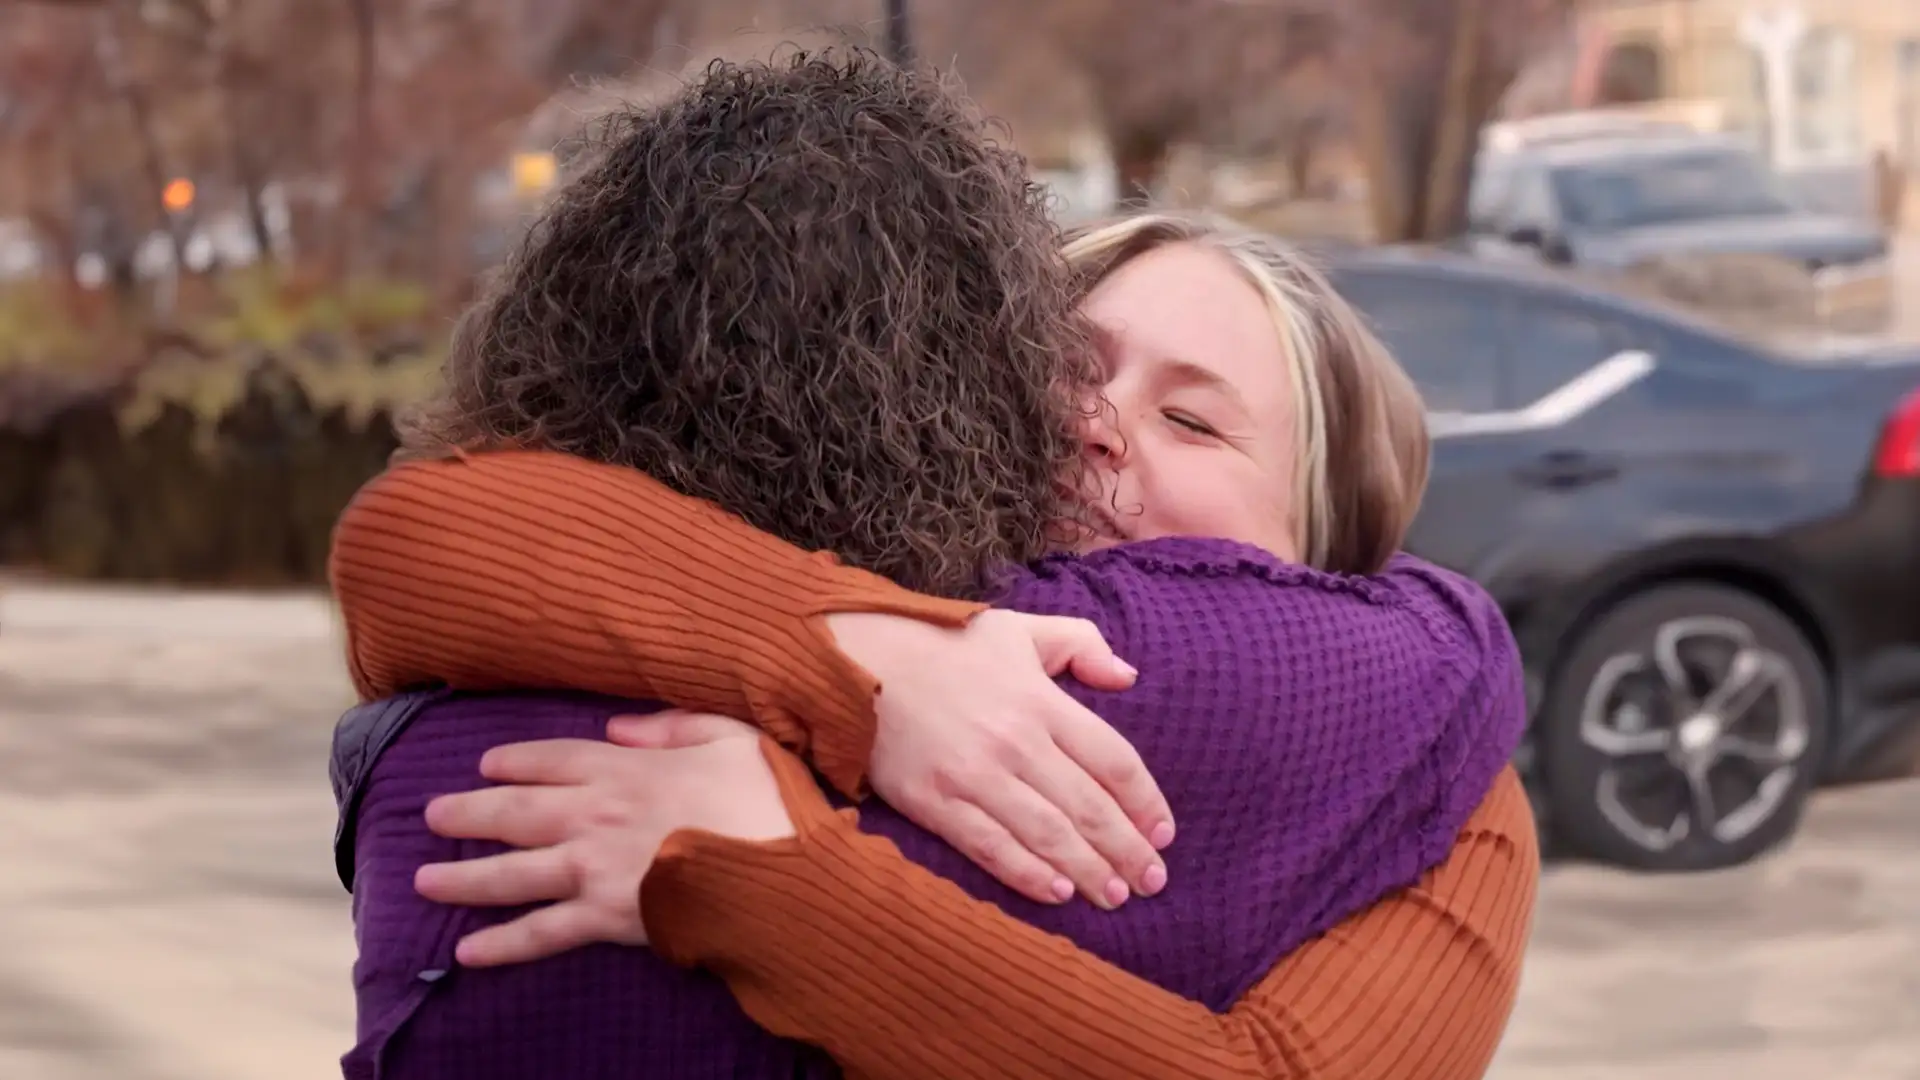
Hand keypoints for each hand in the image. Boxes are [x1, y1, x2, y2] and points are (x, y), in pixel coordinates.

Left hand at [413, 714, 789, 966]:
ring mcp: (595, 869)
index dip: (513, 761)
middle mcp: (595, 815)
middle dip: (467, 814)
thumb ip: (674, 724)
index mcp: (626, 768)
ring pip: (513, 872)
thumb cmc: (767, 801)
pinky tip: (467, 952)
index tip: (484, 766)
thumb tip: (617, 724)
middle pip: (515, 812)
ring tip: (424, 882)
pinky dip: (502, 944)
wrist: (780, 870)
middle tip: (431, 816)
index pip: (552, 760)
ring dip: (464, 878)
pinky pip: (543, 932)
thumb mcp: (732, 736)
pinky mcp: (606, 918)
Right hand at [813, 608, 1172, 907]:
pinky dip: (1028, 873)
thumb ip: (1080, 643)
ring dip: (1089, 871)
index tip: (1164, 833)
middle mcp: (1015, 740)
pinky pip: (991, 847)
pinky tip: (1057, 893)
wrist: (857, 659)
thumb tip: (1128, 675)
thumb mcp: (1018, 627)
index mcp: (1041, 700)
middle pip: (1089, 806)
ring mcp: (974, 774)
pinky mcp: (934, 801)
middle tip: (1152, 882)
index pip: (1113, 759)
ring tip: (1115, 896)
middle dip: (1127, 849)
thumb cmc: (944, 645)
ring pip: (1048, 834)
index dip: (1146, 802)